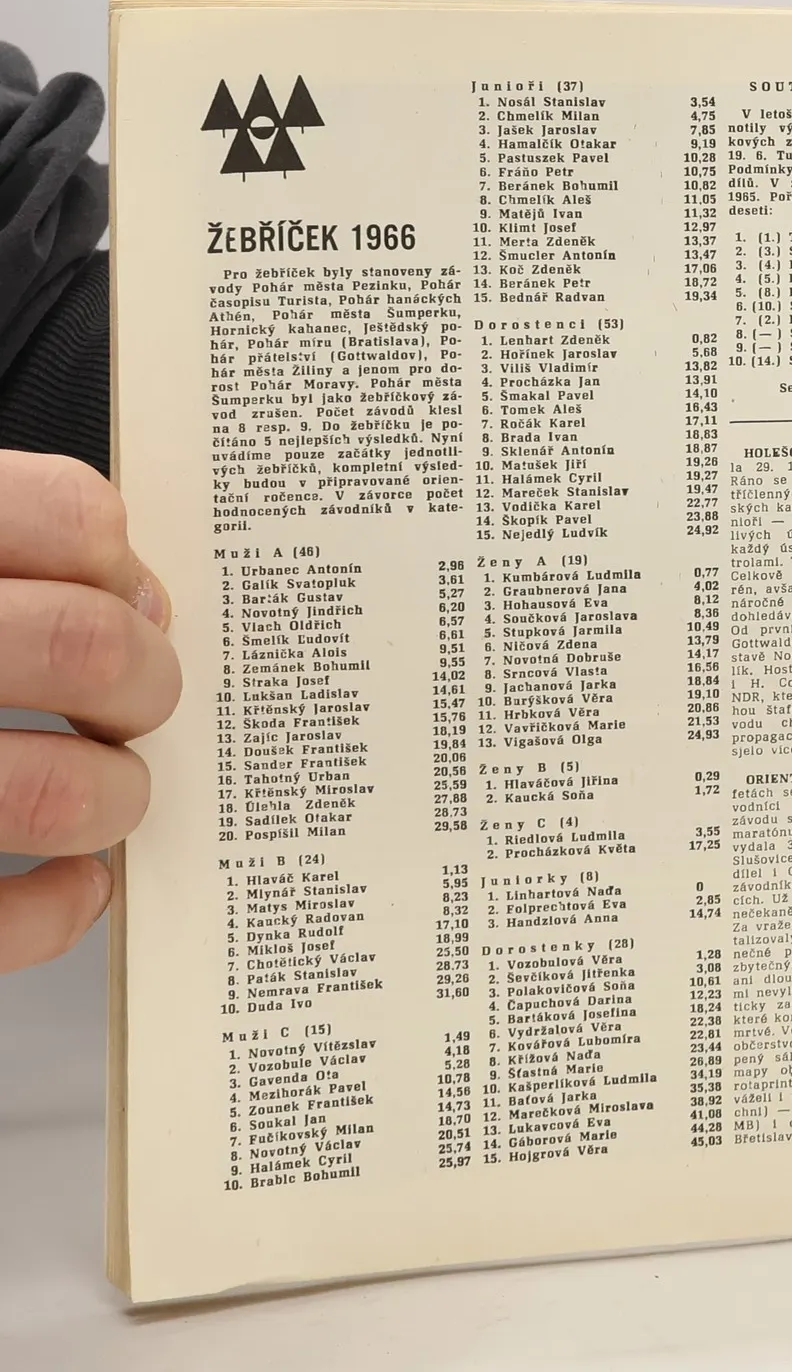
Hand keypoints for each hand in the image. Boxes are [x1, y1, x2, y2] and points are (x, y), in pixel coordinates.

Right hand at [0, 453, 179, 972]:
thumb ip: (0, 538)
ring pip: (56, 792)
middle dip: (145, 681)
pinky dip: (55, 910)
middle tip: (134, 700)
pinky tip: (69, 884)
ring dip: (112, 795)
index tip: (121, 593)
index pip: (60, 513)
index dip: (115, 557)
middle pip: (84, 647)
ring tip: (102, 790)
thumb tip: (135, 596)